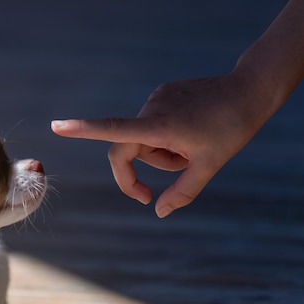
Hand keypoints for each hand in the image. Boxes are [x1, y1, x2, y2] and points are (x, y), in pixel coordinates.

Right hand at [52, 73, 262, 217]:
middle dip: (142, 169)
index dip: (83, 130)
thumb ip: (182, 192)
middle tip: (158, 190)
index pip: (115, 131)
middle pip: (126, 150)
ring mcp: (155, 99)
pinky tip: (191, 129)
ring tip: (190, 148)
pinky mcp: (161, 94)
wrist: (249, 90)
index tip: (57, 127)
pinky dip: (164, 136)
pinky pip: (152, 125)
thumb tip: (158, 211)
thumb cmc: (231, 129)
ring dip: (159, 153)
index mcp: (160, 126)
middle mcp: (151, 109)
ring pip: (142, 139)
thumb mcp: (210, 167)